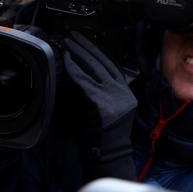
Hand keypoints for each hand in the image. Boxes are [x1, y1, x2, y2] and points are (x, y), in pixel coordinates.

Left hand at [62, 31, 137, 179]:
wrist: (108, 155)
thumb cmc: (102, 135)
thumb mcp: (102, 107)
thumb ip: (95, 90)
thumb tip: (78, 71)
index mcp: (125, 92)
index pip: (112, 64)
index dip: (98, 50)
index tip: (86, 41)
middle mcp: (122, 92)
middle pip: (103, 62)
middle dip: (86, 46)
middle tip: (73, 36)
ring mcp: (114, 97)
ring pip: (94, 68)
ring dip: (78, 53)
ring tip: (67, 42)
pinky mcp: (102, 104)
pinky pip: (85, 81)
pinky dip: (74, 69)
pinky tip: (67, 60)